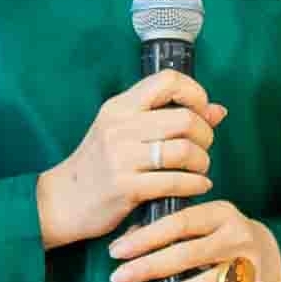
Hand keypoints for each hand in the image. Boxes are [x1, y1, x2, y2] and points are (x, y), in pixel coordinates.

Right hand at [38, 70, 228, 249]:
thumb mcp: (124, 132)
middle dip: (205, 135)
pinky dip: (196, 184)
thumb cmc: (98, 165)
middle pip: (184, 118)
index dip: (195, 93)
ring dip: (203, 162)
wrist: (61, 200)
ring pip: (184, 151)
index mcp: (120, 106)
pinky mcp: (125, 187)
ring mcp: (121, 157)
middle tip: (203, 147)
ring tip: (200, 169)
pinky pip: (176, 181)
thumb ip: (168, 118)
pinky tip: (198, 186)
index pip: (168, 80)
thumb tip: (218, 111)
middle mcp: (120, 126)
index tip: (202, 112)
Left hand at [113, 201, 280, 281]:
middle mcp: (237, 238)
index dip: (146, 237)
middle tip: (118, 277)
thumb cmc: (224, 236)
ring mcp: (246, 268)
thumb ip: (171, 227)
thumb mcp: (206, 221)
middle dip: (149, 267)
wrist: (274, 255)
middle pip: (188, 254)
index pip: (179, 223)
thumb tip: (126, 241)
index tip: (117, 251)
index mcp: (222, 214)